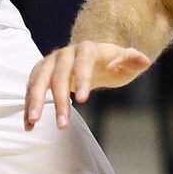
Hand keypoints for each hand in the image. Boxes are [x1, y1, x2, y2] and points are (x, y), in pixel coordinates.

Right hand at [25, 41, 150, 130]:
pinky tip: (28, 124)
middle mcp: (65, 53)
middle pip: (58, 74)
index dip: (82, 79)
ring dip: (35, 101)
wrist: (94, 59)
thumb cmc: (113, 63)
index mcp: (87, 49)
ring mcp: (51, 62)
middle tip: (62, 124)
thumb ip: (134, 61)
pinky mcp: (41, 73)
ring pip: (39, 80)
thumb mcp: (127, 63)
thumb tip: (144, 60)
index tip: (83, 100)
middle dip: (58, 99)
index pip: (83, 61)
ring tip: (33, 122)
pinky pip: (31, 88)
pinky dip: (28, 105)